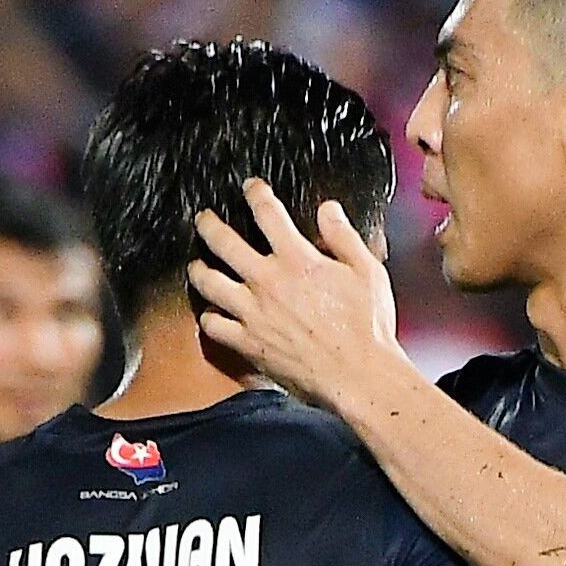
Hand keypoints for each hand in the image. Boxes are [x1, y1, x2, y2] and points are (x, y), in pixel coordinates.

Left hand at [188, 181, 404, 416]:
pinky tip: (212, 313)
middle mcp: (267, 282)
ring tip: (198, 264)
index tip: (251, 188)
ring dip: (199, 269)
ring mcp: (253, 314)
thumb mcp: (368, 272)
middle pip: (222, 242)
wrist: (358, 377)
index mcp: (297, 260)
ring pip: (208, 282)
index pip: (267, 213)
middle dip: (208, 224)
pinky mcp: (248, 343)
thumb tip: (328, 209)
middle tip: (204, 219)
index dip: (255, 193)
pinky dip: (209, 317)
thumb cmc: (367, 328)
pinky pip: (214, 325)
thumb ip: (344, 237)